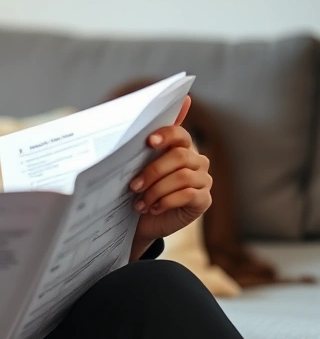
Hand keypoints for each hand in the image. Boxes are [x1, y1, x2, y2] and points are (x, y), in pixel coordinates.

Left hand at [128, 96, 212, 258]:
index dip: (166, 135)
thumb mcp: (137, 169)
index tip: (149, 141)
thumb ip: (143, 148)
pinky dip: (167, 201)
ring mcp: (203, 180)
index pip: (179, 134)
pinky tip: (154, 208)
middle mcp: (196, 161)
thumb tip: (150, 116)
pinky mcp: (204, 200)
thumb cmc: (140, 191)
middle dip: (153, 171)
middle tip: (134, 186)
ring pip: (182, 177)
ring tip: (140, 203)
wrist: (142, 222)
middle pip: (179, 156)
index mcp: (180, 148)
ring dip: (156, 190)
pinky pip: (188, 195)